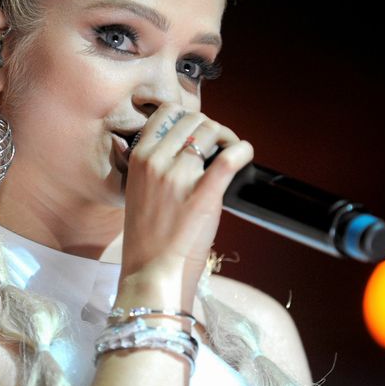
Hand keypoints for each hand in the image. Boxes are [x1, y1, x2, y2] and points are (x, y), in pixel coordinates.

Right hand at [120, 102, 253, 302]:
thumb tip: (184, 148)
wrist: (152, 273)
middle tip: (219, 145)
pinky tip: (246, 154)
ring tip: (230, 153)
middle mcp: (156, 161)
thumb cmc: (148, 239)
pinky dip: (243, 150)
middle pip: (193, 119)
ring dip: (226, 137)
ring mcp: (179, 176)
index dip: (188, 118)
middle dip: (210, 127)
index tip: (197, 133)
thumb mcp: (138, 191)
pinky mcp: (203, 193)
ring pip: (211, 130)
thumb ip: (154, 166)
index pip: (166, 112)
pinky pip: (229, 158)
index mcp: (139, 158)